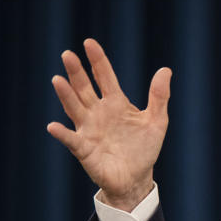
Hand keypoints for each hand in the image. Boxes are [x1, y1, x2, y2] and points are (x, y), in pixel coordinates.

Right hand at [46, 39, 171, 210]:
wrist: (137, 178)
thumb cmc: (144, 149)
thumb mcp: (157, 121)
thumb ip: (159, 96)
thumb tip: (166, 70)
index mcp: (116, 103)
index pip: (104, 77)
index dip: (97, 61)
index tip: (89, 43)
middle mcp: (98, 112)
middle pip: (84, 88)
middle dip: (76, 72)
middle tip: (68, 55)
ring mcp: (88, 129)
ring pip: (74, 108)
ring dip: (66, 95)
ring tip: (58, 80)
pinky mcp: (84, 149)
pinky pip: (71, 140)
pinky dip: (62, 134)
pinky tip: (54, 127)